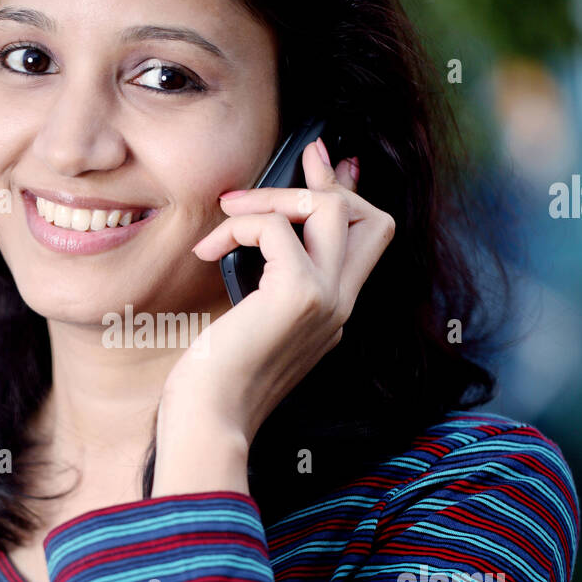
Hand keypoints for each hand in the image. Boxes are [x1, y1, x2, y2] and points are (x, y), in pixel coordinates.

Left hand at [159, 137, 395, 449]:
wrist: (209, 420)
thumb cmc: (216, 379)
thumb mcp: (249, 321)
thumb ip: (266, 281)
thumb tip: (256, 232)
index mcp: (332, 312)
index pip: (367, 240)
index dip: (348, 193)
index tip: (321, 160)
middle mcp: (340, 305)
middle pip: (372, 217)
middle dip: (324, 183)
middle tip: (286, 168)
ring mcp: (327, 300)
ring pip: (329, 209)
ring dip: (273, 197)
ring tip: (228, 214)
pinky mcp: (298, 295)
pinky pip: (275, 227)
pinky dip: (238, 226)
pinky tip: (209, 251)